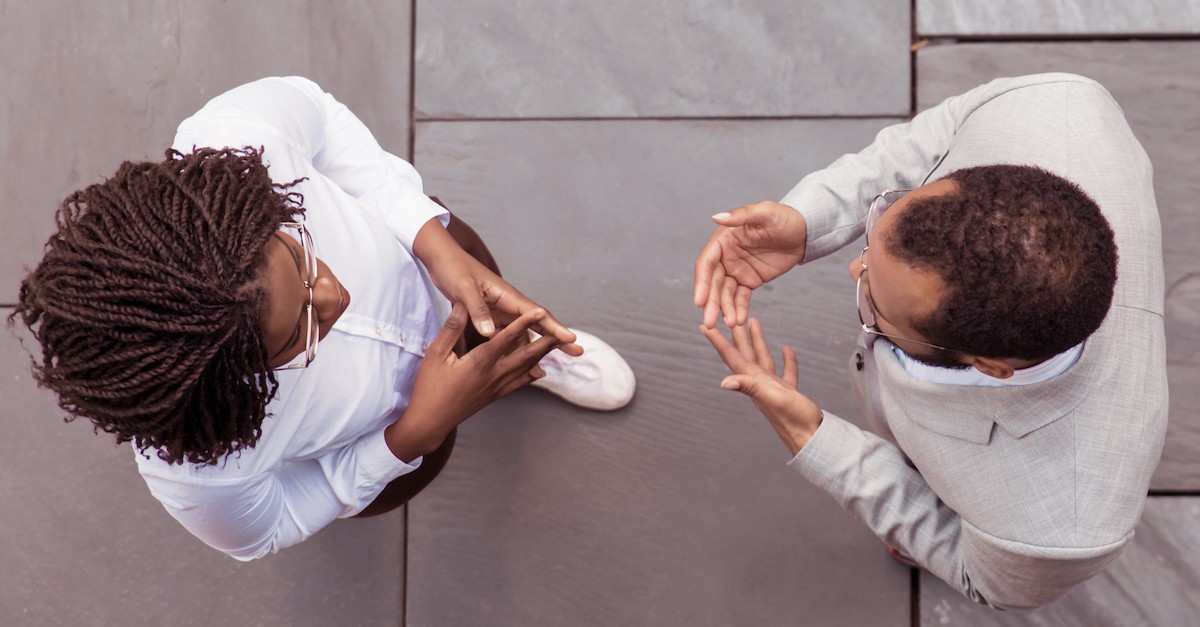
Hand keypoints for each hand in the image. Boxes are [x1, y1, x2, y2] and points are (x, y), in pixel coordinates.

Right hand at [384, 304, 561, 461]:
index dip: (525, 323)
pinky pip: (519, 384)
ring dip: (542, 356)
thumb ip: (452, 329)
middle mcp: (494, 375)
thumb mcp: (436, 354)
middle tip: (565, 332)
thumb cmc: (429, 387)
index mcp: (480, 362)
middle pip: (527, 355)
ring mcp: (496, 387)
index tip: (540, 312)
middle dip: (546, 342)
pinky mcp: (495, 396)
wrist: (431, 421)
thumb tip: (463, 305)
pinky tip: (539, 370)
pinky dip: (531, 375)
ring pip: (526, 369)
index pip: (507, 338)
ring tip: (557, 345)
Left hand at [413, 218, 580, 355]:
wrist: (441, 259)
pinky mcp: (489, 315)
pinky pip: (506, 333)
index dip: (555, 328)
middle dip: (557, 338)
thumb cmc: (454, 270)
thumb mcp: (463, 289)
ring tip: (545, 369)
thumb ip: (477, 310)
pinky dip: (514, 346)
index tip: (571, 339)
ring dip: (537, 346)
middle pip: (538, 324)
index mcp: (507, 295)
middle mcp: (508, 303)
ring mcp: (500, 310)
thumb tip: (491, 334)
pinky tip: (516, 360)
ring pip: (523, 332)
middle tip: (578, 353)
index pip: (537, 314)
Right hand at [693, 201, 807, 327]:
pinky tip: (740, 320)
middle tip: (710, 323)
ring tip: (732, 324)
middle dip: (711, 303)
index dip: (701, 282)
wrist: (805, 231)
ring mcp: (736, 270)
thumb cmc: (784, 217)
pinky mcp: (749, 281)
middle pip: (712, 283)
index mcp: (723, 240)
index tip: (699, 301)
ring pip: (725, 294)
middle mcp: (725, 256)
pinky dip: (739, 309)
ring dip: (725, 309)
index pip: (706, 263)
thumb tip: (715, 217)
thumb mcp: (765, 213)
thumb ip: (740, 216)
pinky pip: (741, 298)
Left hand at [700, 318, 821, 455]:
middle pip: (744, 353)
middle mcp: (759, 383)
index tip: (705, 326)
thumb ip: (750, 388)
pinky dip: (786, 359)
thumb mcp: (771, 398)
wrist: (811, 437)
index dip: (718, 341)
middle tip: (728, 316)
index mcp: (753, 381)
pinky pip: (785, 371)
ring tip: (754, 322)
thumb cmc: (792, 419)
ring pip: (763, 358)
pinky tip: (787, 349)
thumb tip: (723, 382)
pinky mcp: (788, 392)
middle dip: (736, 335)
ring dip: (758, 341)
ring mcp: (773, 387)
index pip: (732, 357)